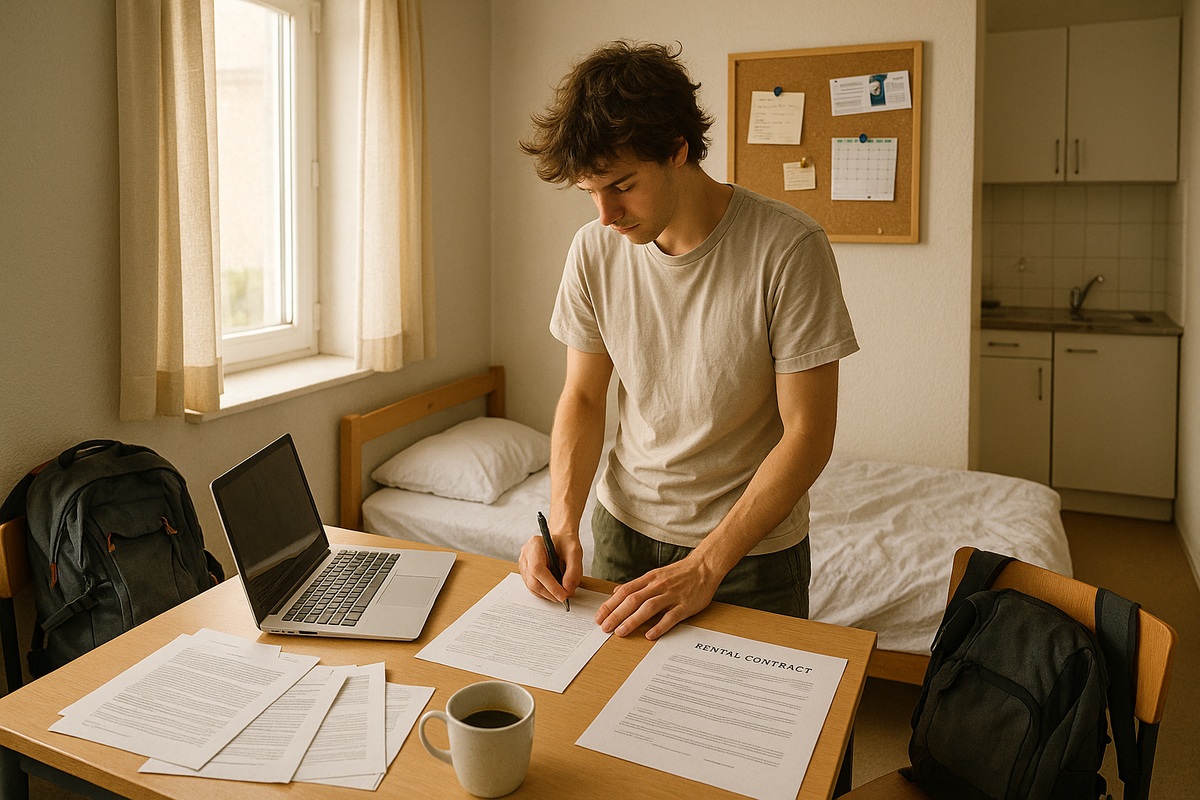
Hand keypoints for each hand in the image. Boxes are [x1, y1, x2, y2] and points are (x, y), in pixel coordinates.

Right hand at [518, 530, 582, 603]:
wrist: (560, 540)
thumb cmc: (565, 543)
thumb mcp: (575, 553)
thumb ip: (573, 571)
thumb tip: (568, 589)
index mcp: (535, 545)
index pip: (538, 569)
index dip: (550, 586)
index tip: (563, 595)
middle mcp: (526, 555)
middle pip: (533, 582)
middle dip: (551, 593)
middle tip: (566, 596)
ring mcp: (524, 565)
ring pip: (532, 587)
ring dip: (548, 594)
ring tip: (562, 592)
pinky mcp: (526, 573)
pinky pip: (533, 587)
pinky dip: (545, 592)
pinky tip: (555, 590)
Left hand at [595, 556, 720, 639]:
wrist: (705, 566)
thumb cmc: (680, 573)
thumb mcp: (655, 574)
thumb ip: (637, 584)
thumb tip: (617, 592)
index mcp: (649, 579)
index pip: (624, 591)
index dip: (610, 605)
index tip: (599, 617)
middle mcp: (658, 586)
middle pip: (633, 600)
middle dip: (616, 614)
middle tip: (604, 627)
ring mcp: (672, 595)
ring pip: (649, 607)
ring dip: (633, 620)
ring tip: (620, 632)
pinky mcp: (685, 605)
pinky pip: (671, 617)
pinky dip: (660, 626)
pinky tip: (650, 635)